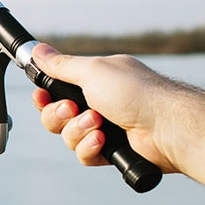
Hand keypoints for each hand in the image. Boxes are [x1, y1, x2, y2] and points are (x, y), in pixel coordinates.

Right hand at [30, 43, 177, 172]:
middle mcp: (99, 103)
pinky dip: (89, 148)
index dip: (45, 95)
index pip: (58, 89)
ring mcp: (105, 128)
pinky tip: (103, 141)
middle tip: (73, 109)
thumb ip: (62, 65)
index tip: (41, 95)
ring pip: (68, 137)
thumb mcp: (92, 71)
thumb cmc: (135, 93)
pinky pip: (84, 154)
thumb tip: (39, 50)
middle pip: (56, 116)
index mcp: (95, 80)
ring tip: (98, 124)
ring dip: (78, 130)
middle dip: (60, 115)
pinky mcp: (110, 152)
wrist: (166, 126)